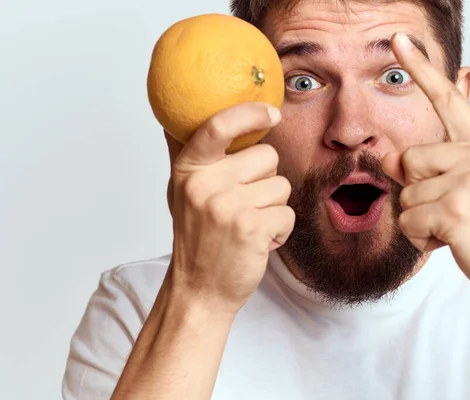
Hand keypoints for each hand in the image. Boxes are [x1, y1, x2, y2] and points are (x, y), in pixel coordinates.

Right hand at [167, 102, 295, 313]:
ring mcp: (227, 206)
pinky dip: (281, 231)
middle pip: (268, 157)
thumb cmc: (197, 238)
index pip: (218, 126)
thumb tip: (180, 118)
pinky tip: (259, 241)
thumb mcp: (183, 192)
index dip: (249, 113)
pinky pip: (288, 214)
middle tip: (245, 206)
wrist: (200, 290)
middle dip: (266, 181)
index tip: (271, 113)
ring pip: (282, 186)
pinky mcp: (251, 228)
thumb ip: (188, 155)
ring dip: (274, 209)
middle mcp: (205, 184)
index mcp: (189, 170)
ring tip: (250, 225)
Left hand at [382, 33, 469, 310]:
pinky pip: (409, 222)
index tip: (399, 39)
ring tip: (457, 229)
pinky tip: (452, 243)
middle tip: (453, 211)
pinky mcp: (455, 209)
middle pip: (407, 161)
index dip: (421, 68)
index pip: (448, 99)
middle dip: (417, 193)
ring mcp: (469, 180)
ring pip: (404, 196)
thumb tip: (389, 157)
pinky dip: (422, 240)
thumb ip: (436, 167)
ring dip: (421, 221)